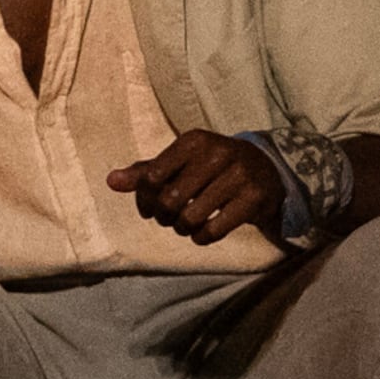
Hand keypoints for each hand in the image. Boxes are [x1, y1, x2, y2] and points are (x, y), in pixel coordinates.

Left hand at [109, 130, 286, 244]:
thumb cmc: (212, 167)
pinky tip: (201, 234)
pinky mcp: (254, 198)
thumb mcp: (182, 162)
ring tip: (185, 225)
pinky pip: (215, 230)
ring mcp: (239, 175)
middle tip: (168, 219)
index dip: (144, 199)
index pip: (152, 176)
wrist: (268, 169)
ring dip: (182, 228)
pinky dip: (201, 237)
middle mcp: (217, 153)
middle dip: (163, 216)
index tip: (149, 207)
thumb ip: (146, 172)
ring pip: (191, 217)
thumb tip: (111, 182)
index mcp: (194, 140)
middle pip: (170, 200)